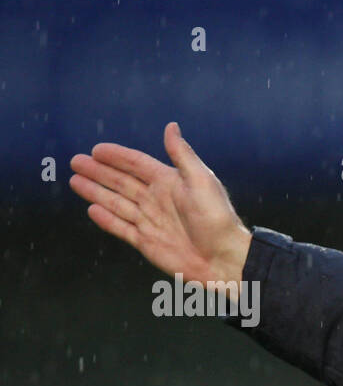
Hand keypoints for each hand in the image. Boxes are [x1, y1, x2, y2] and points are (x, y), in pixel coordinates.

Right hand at [69, 122, 251, 285]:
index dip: (117, 156)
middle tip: (76, 161)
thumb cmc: (217, 219)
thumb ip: (182, 155)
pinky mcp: (147, 242)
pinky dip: (106, 219)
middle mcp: (158, 200)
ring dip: (96, 191)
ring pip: (117, 203)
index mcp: (170, 183)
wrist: (223, 259)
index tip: (97, 149)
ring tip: (75, 181)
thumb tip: (171, 126)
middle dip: (98, 172)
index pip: (137, 164)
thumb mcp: (202, 181)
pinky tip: (92, 209)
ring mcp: (151, 221)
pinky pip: (121, 228)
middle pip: (121, 182)